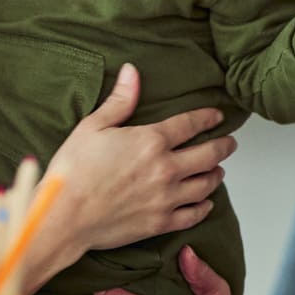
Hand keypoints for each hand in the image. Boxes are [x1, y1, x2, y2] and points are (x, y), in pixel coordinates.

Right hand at [28, 64, 235, 287]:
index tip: (217, 116)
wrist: (64, 216)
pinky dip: (204, 207)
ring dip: (216, 175)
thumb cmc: (73, 172)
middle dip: (223, 146)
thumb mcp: (92, 127)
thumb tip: (132, 72)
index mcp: (150, 141)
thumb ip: (119, 101)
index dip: (207, 118)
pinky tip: (206, 203)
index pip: (189, 124)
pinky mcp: (160, 223)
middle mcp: (165, 169)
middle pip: (208, 154)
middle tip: (230, 143)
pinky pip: (193, 214)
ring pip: (205, 184)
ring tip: (218, 170)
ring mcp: (166, 198)